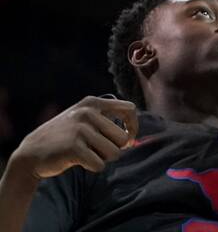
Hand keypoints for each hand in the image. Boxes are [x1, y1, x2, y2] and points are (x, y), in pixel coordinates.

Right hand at [8, 97, 137, 180]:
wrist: (31, 154)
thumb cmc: (64, 138)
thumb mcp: (83, 119)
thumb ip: (106, 120)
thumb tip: (132, 136)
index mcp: (92, 102)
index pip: (130, 110)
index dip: (133, 127)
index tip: (128, 139)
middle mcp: (87, 113)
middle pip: (123, 137)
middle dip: (114, 149)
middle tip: (97, 151)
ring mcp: (80, 129)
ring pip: (114, 153)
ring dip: (103, 159)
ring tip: (87, 154)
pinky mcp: (74, 148)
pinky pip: (100, 164)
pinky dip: (93, 167)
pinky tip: (79, 162)